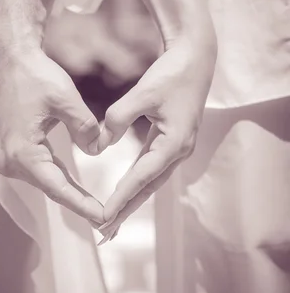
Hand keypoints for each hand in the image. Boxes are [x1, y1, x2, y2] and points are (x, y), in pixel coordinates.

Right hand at [0, 0, 103, 224]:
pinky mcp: (13, 149)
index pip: (58, 188)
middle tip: (107, 220)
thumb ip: (86, 129)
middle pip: (51, 188)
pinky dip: (59, 178)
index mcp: (23, 152)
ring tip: (96, 208)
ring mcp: (8, 157)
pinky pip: (40, 169)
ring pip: (46, 180)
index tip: (104, 218)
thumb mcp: (65, 100)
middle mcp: (11, 161)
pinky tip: (77, 187)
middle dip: (79, 204)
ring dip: (70, 192)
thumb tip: (97, 151)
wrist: (7, 58)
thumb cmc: (34, 75)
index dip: (83, 205)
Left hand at [98, 32, 216, 235]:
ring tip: (111, 221)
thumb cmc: (170, 74)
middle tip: (104, 232)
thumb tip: (97, 146)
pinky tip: (125, 193)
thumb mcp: (142, 93)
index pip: (141, 178)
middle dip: (126, 210)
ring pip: (151, 182)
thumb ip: (117, 119)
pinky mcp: (173, 142)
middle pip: (148, 188)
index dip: (121, 198)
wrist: (195, 60)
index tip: (102, 216)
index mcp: (174, 143)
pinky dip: (137, 184)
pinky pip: (152, 169)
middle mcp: (178, 152)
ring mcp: (178, 149)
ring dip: (131, 201)